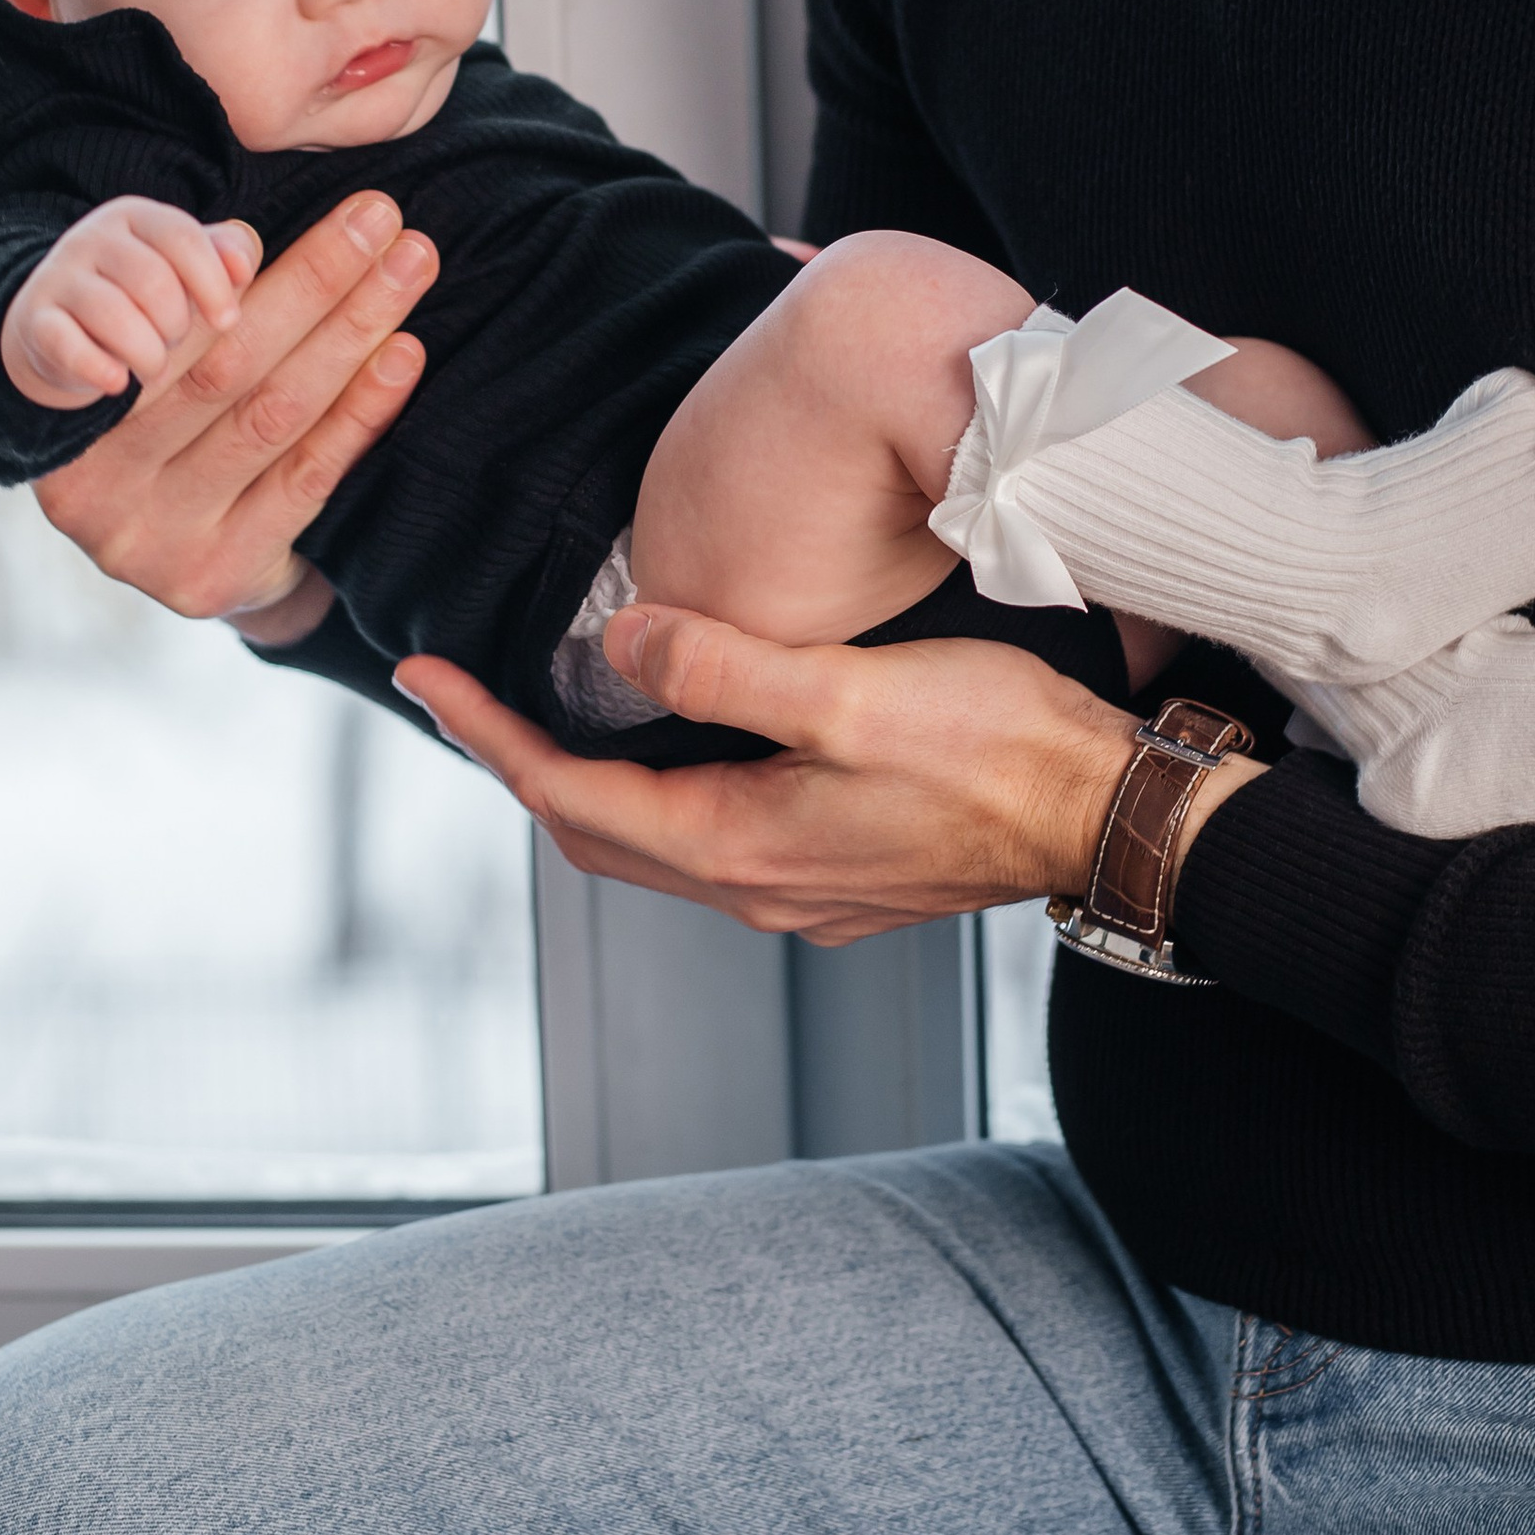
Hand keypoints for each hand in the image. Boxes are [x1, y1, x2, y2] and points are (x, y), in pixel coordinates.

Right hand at [1, 197, 261, 409]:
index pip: (182, 237)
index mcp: (136, 216)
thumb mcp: (186, 267)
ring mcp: (57, 277)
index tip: (227, 321)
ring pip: (114, 315)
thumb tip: (243, 265)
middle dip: (175, 324)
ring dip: (147, 353)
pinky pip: (67, 344)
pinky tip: (117, 383)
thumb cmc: (143, 296)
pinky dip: (99, 369)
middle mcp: (91, 237)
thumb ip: (225, 253)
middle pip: (152, 281)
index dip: (212, 283)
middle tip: (171, 339)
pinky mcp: (33, 320)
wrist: (61, 326)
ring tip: (150, 364)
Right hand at [33, 191, 436, 622]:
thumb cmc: (172, 430)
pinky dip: (358, 412)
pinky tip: (401, 357)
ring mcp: (152, 537)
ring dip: (351, 335)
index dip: (274, 266)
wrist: (181, 563)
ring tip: (410, 272)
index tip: (356, 215)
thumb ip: (189, 298)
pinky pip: (303, 479)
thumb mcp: (160, 357)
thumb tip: (241, 247)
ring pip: (272, 415)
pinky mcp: (210, 577)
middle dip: (322, 287)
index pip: (185, 323)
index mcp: (71, 411)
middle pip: (231, 364)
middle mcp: (97, 483)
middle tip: (394, 228)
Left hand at [399, 606, 1157, 947]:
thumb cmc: (1001, 751)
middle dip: (516, 761)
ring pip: (651, 841)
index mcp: (739, 844)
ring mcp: (799, 890)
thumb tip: (617, 644)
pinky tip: (668, 748)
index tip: (423, 675)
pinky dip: (654, 793)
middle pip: (593, 830)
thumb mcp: (854, 694)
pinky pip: (709, 842)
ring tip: (540, 714)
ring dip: (583, 782)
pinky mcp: (839, 874)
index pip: (566, 793)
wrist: (1111, 817)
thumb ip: (726, 668)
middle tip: (458, 694)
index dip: (484, 733)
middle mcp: (755, 885)